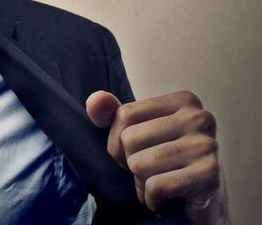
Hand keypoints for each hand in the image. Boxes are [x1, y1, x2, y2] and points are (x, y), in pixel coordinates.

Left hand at [86, 90, 229, 224]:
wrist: (206, 205)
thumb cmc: (166, 163)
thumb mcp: (138, 133)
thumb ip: (111, 114)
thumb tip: (95, 99)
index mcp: (183, 100)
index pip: (125, 114)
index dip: (118, 141)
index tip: (140, 153)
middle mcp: (199, 118)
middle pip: (130, 139)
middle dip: (131, 164)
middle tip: (152, 173)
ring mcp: (207, 146)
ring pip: (139, 164)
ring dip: (141, 183)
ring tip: (160, 185)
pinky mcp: (209, 175)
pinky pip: (155, 186)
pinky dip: (153, 199)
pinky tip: (167, 199)